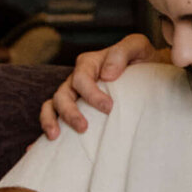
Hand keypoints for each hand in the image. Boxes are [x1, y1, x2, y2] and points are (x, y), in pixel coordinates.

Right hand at [39, 32, 158, 138]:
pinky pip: (54, 117)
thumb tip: (106, 75)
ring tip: (55, 137)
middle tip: (83, 128)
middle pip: (62, 94)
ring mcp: (73, 95)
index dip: (91, 93)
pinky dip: (47, 127)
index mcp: (89, 63)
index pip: (81, 78)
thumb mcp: (138, 46)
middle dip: (69, 112)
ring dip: (51, 120)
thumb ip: (122, 52)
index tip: (108, 108)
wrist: (149, 75)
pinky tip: (42, 145)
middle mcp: (77, 79)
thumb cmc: (142, 61)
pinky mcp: (75, 109)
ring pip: (53, 105)